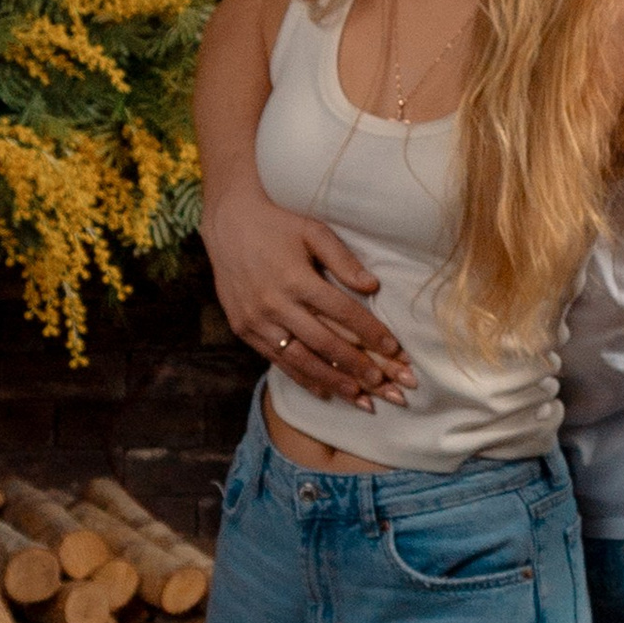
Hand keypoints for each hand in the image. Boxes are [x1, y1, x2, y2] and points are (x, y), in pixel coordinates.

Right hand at [204, 184, 413, 406]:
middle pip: (326, 343)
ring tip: (361, 399)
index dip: (372, 333)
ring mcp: (257, 321)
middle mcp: (275, 304)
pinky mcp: (244, 329)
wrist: (227, 224)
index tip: (396, 350)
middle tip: (386, 386)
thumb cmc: (278, 224)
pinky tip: (324, 391)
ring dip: (334, 382)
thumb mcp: (313, 231)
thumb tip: (372, 286)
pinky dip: (302, 378)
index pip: (343, 313)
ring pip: (301, 360)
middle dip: (359, 367)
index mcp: (296, 278)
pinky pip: (277, 360)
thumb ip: (342, 259)